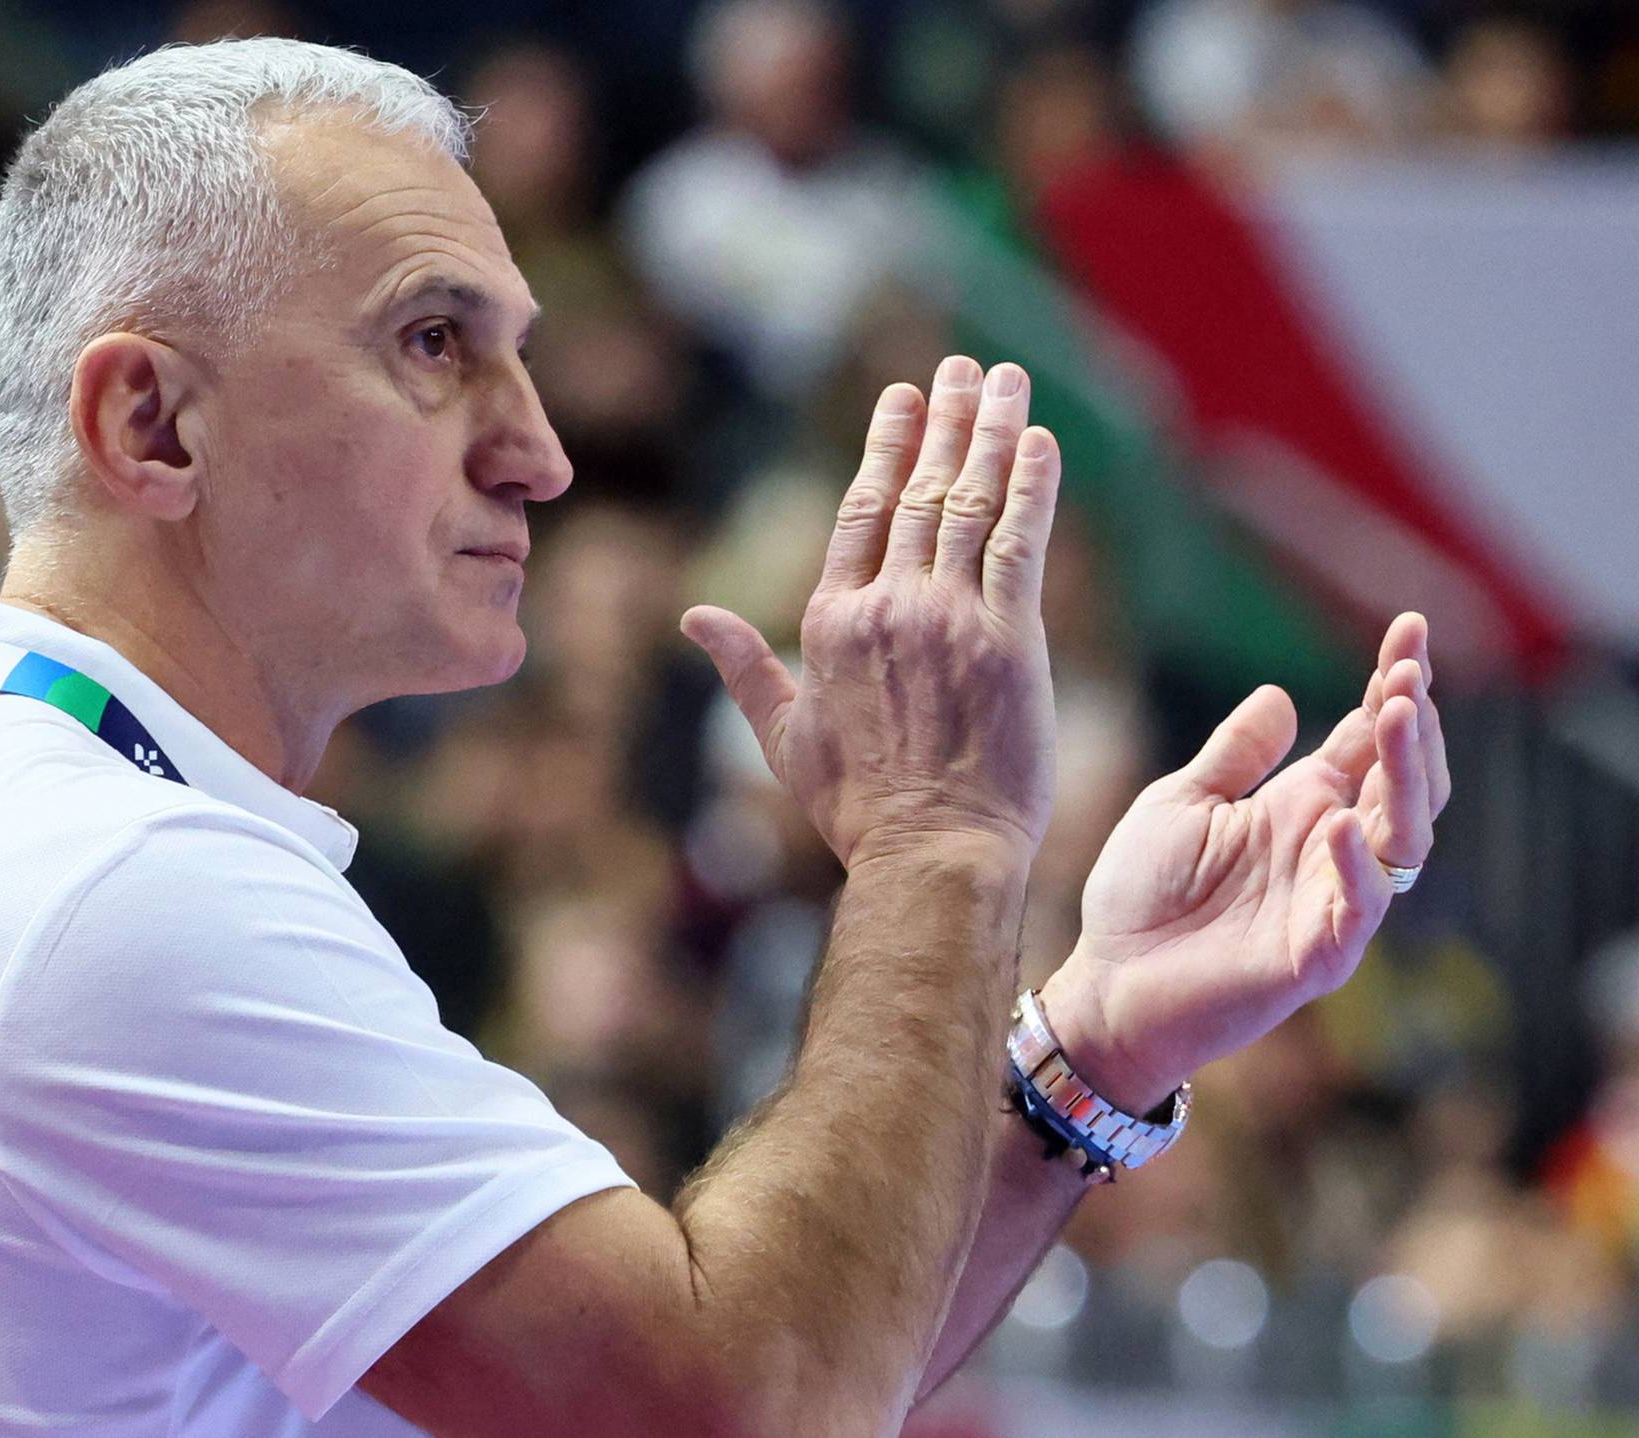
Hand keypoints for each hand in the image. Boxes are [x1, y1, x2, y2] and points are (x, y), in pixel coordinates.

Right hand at [682, 356, 1060, 868]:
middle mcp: (888, 606)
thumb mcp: (783, 736)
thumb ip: (745, 666)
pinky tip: (1040, 442)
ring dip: (990, 432)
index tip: (904, 400)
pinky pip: (1020, 542)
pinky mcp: (1010, 638)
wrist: (931, 853)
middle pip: (920, 490)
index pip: (861, 511)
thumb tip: (694, 618)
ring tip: (1005, 380)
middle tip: (961, 368)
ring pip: (971, 502)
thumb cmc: (858, 809)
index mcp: (833, 623)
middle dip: (944, 420)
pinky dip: (1031, 486)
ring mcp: (950, 617)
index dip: (886, 448)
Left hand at [1040, 614, 1450, 1111]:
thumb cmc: (1141, 894)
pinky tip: (1339, 823)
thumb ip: (1234, 755)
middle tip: (1409, 671)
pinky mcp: (1316, 956)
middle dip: (1416, 726)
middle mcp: (1329, 850)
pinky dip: (1356, 869)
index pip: (1368, 740)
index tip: (1407, 629)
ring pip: (1403, 840)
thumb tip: (1283, 695)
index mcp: (1301, 806)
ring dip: (1407, 778)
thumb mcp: (1182, 802)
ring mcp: (1330, 902)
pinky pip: (1357, 912)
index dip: (1394, 687)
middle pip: (1405, 782)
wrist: (1107, 982)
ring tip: (1395, 716)